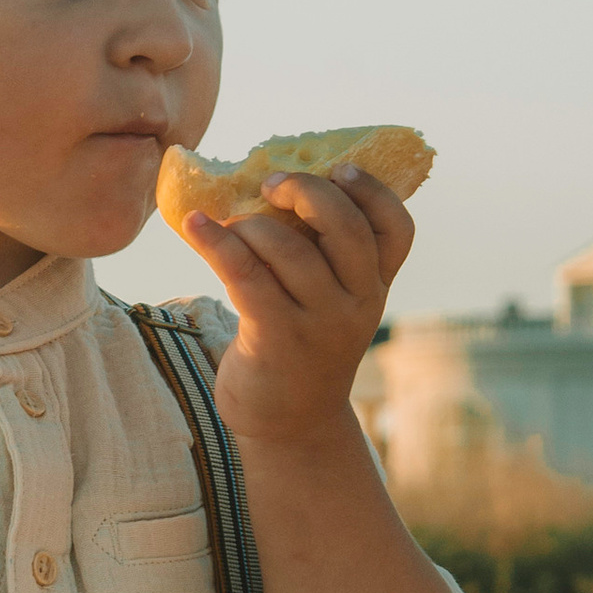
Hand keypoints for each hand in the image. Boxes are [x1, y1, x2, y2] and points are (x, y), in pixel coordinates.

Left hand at [181, 166, 414, 449]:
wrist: (290, 424)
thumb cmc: (302, 345)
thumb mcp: (330, 302)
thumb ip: (321, 255)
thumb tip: (271, 185)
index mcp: (376, 287)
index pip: (397, 230)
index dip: (373, 191)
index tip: (341, 167)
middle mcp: (357, 304)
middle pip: (347, 229)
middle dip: (307, 191)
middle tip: (270, 183)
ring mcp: (320, 324)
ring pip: (290, 249)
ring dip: (251, 223)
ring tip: (228, 223)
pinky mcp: (277, 339)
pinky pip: (245, 275)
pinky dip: (216, 242)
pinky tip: (195, 224)